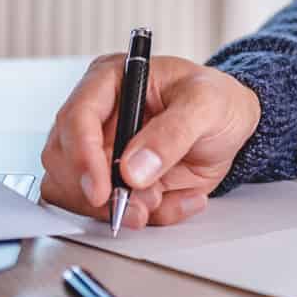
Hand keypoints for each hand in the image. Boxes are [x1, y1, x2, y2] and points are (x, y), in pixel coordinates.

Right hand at [39, 53, 260, 229]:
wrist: (233, 123)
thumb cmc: (216, 100)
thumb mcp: (206, 105)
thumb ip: (173, 133)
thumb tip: (133, 169)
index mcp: (110, 81)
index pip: (76, 118)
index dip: (82, 156)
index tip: (101, 189)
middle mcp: (98, 116)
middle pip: (63, 162)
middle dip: (99, 192)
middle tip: (140, 204)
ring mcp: (101, 151)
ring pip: (78, 193)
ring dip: (118, 207)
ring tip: (161, 199)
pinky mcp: (115, 181)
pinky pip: (111, 211)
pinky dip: (144, 215)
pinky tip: (176, 199)